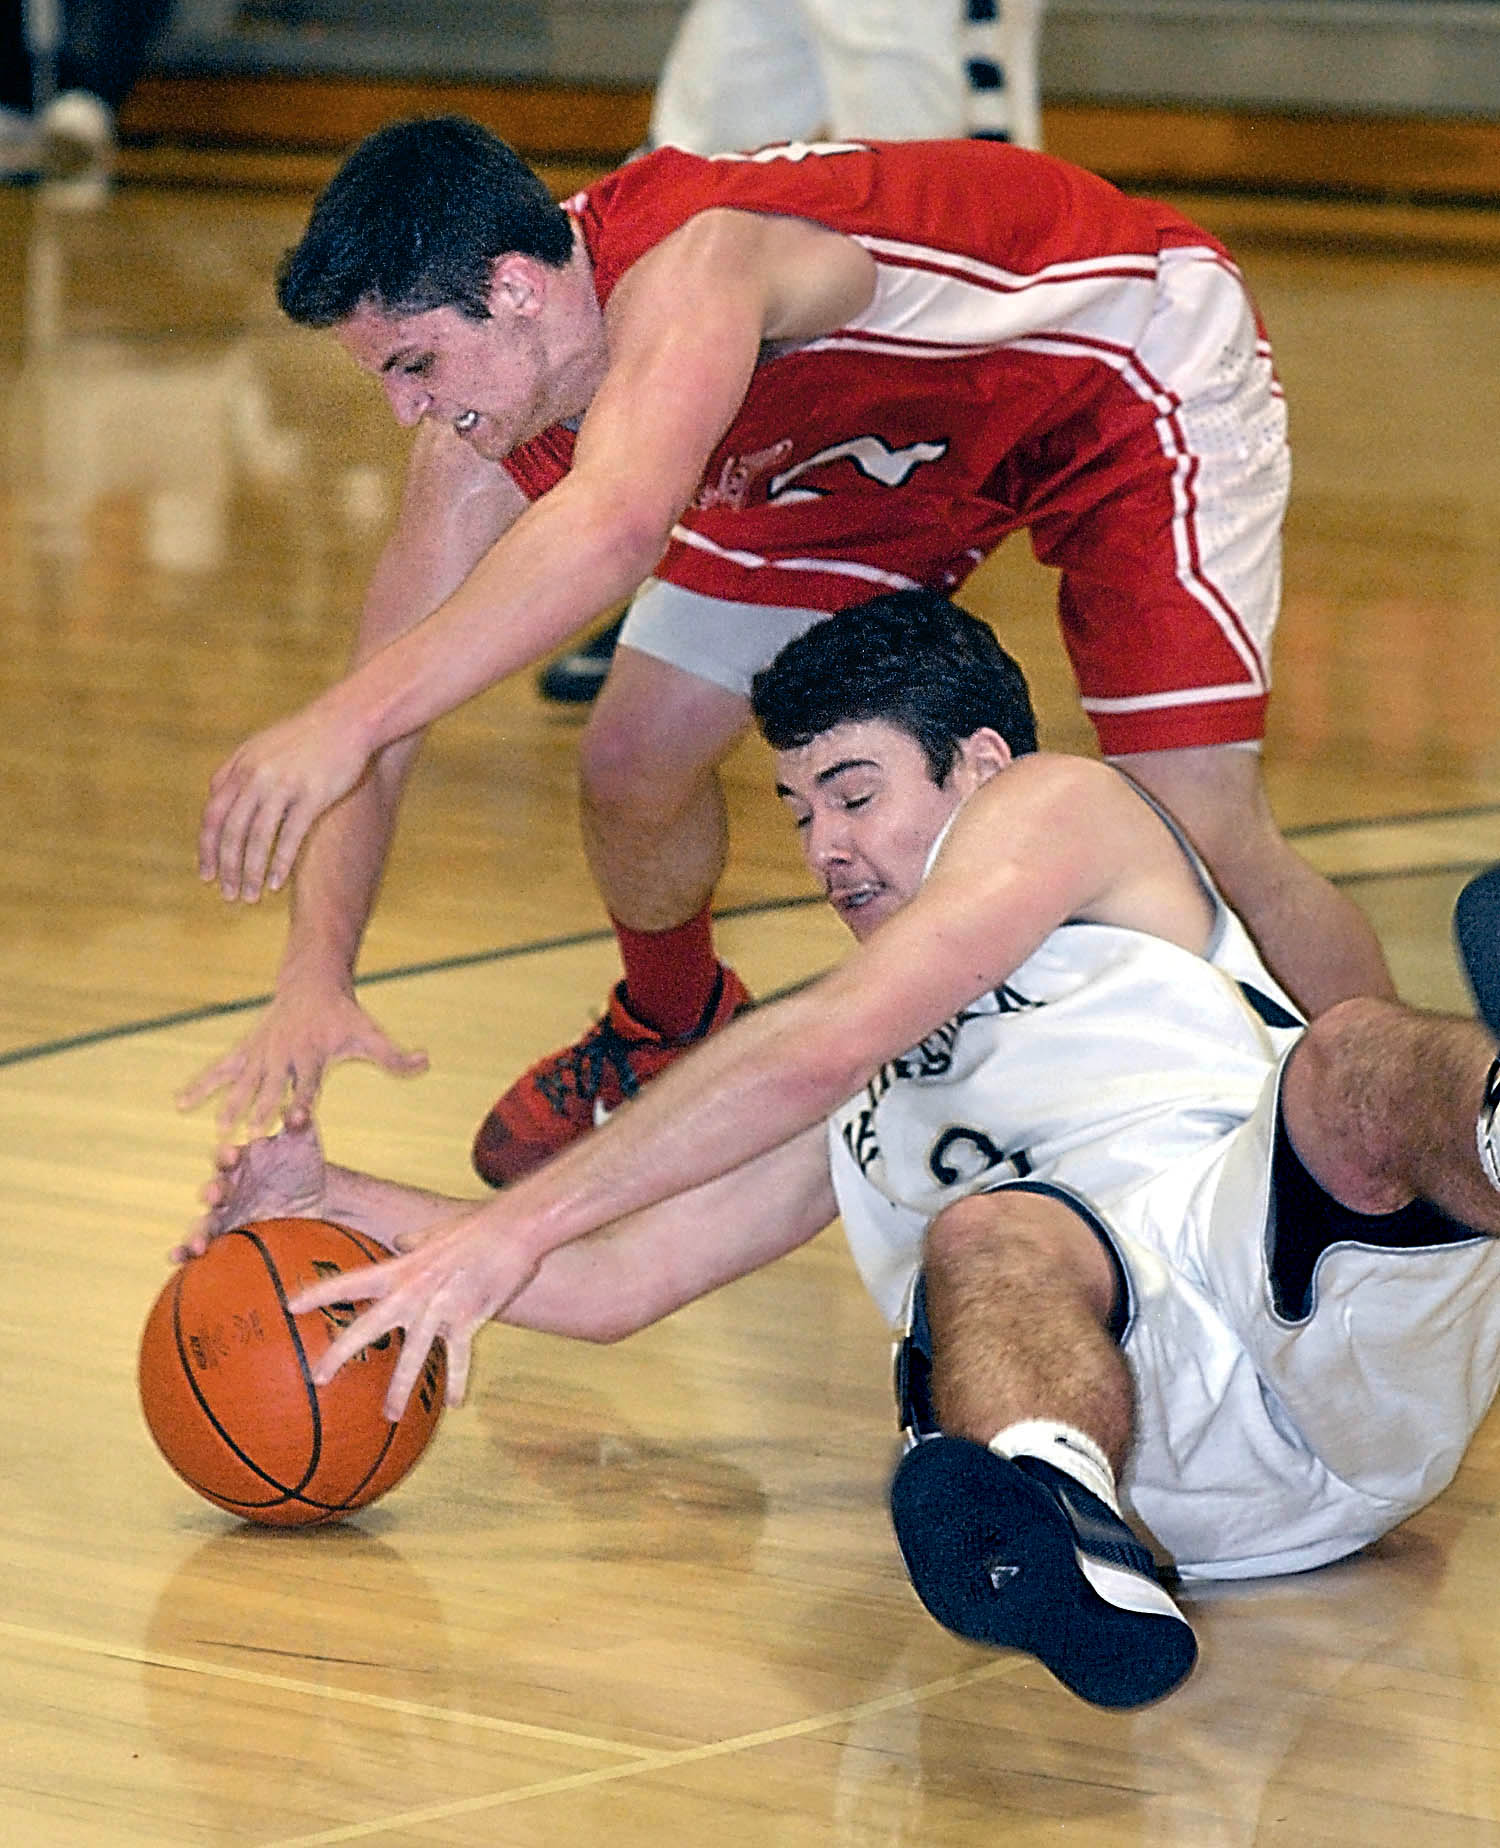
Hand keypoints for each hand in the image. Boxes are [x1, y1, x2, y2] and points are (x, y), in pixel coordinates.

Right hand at [176, 983, 428, 1135]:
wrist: (312, 982)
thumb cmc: (344, 1016)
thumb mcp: (371, 1034)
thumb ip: (395, 1055)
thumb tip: (425, 1061)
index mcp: (313, 1055)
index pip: (307, 1083)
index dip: (301, 1101)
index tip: (293, 1122)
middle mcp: (284, 1055)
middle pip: (271, 1087)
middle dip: (261, 1110)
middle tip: (248, 1137)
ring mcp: (262, 1053)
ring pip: (242, 1082)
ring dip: (229, 1105)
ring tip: (218, 1130)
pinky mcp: (246, 1050)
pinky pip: (220, 1068)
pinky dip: (201, 1085)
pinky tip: (180, 1103)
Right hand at [176, 1119, 329, 1261]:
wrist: (314, 1197)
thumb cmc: (302, 1163)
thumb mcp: (303, 1142)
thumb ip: (299, 1124)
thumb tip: (298, 1111)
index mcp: (242, 1162)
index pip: (228, 1156)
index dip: (228, 1154)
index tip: (233, 1153)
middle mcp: (229, 1188)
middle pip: (214, 1190)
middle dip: (213, 1192)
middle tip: (214, 1195)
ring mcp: (227, 1216)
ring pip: (205, 1224)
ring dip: (197, 1233)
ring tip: (195, 1245)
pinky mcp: (230, 1239)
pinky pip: (205, 1248)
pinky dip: (187, 1255)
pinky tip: (177, 1260)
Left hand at [198, 696, 375, 901]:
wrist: (346, 720)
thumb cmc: (305, 738)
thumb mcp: (261, 748)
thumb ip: (237, 773)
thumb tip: (217, 802)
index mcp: (240, 767)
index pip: (213, 816)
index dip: (207, 849)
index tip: (206, 875)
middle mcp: (256, 777)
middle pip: (231, 831)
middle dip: (226, 868)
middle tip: (227, 895)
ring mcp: (283, 785)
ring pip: (256, 838)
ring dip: (250, 872)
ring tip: (249, 897)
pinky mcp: (312, 794)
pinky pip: (289, 836)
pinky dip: (280, 863)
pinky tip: (276, 884)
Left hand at [288, 1204, 537, 1419]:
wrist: (515, 1228)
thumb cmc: (477, 1227)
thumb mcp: (437, 1231)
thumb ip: (414, 1239)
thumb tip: (401, 1239)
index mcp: (402, 1268)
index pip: (350, 1282)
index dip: (319, 1293)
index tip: (290, 1307)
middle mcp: (413, 1291)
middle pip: (368, 1327)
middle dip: (340, 1353)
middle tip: (318, 1378)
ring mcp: (440, 1308)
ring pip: (412, 1356)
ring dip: (399, 1388)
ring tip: (388, 1415)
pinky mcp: (468, 1320)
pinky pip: (459, 1358)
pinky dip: (458, 1381)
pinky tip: (456, 1403)